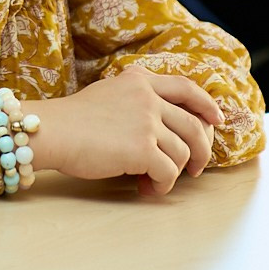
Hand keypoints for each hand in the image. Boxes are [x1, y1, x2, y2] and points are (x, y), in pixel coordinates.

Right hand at [27, 66, 222, 195]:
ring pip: (183, 152)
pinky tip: (146, 189)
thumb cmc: (72, 120)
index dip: (206, 105)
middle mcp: (148, 97)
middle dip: (202, 150)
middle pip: (194, 125)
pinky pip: (168, 172)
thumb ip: (136, 98)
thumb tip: (160, 124)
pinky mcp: (142, 148)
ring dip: (175, 173)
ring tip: (155, 182)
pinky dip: (162, 185)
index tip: (216, 120)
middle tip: (196, 168)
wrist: (52, 131)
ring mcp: (147, 122)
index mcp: (140, 80)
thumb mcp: (108, 93)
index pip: (187, 87)